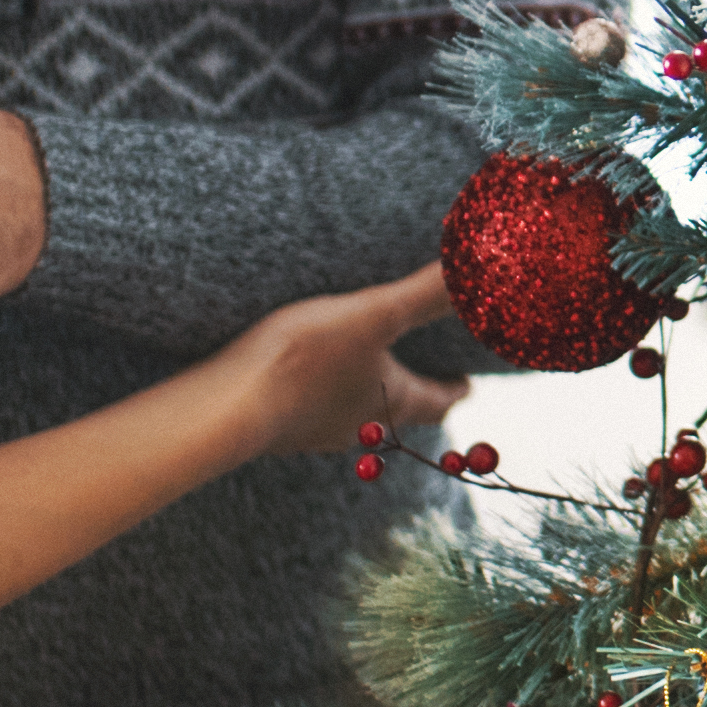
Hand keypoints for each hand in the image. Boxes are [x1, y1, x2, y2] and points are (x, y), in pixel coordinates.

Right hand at [207, 267, 465, 460]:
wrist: (228, 406)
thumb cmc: (306, 359)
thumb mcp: (375, 314)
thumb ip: (426, 294)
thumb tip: (478, 272)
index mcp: (395, 403)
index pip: (438, 402)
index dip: (455, 390)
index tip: (466, 382)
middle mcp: (363, 428)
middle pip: (400, 414)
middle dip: (412, 393)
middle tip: (418, 373)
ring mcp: (317, 435)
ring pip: (355, 416)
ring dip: (365, 396)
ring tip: (361, 370)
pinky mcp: (279, 430)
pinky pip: (310, 412)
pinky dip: (319, 396)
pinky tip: (301, 379)